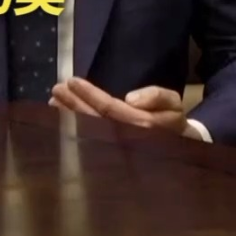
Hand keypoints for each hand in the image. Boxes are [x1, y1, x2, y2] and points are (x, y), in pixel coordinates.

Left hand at [49, 77, 189, 136]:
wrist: (181, 147)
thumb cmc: (172, 120)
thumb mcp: (173, 103)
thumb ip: (155, 96)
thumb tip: (130, 99)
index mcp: (141, 125)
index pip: (109, 108)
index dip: (89, 95)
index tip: (72, 81)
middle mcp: (126, 138)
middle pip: (93, 120)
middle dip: (73, 105)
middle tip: (57, 89)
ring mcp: (116, 148)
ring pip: (87, 132)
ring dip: (68, 117)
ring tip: (54, 102)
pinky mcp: (110, 154)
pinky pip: (88, 140)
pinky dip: (73, 129)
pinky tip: (61, 119)